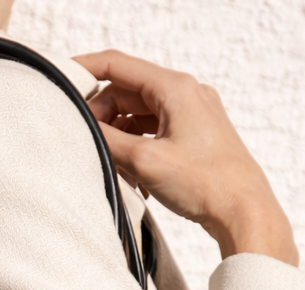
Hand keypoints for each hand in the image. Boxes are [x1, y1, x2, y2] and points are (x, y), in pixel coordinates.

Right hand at [73, 50, 297, 265]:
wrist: (244, 210)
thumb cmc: (204, 184)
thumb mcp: (145, 162)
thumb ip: (108, 141)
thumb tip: (83, 128)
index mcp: (175, 88)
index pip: (118, 65)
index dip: (85, 70)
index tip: (60, 79)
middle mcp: (186, 93)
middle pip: (127, 92)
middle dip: (102, 115)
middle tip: (85, 142)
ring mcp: (192, 113)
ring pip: (139, 114)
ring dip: (119, 135)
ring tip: (110, 165)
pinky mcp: (195, 134)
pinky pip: (154, 131)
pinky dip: (136, 146)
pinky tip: (131, 174)